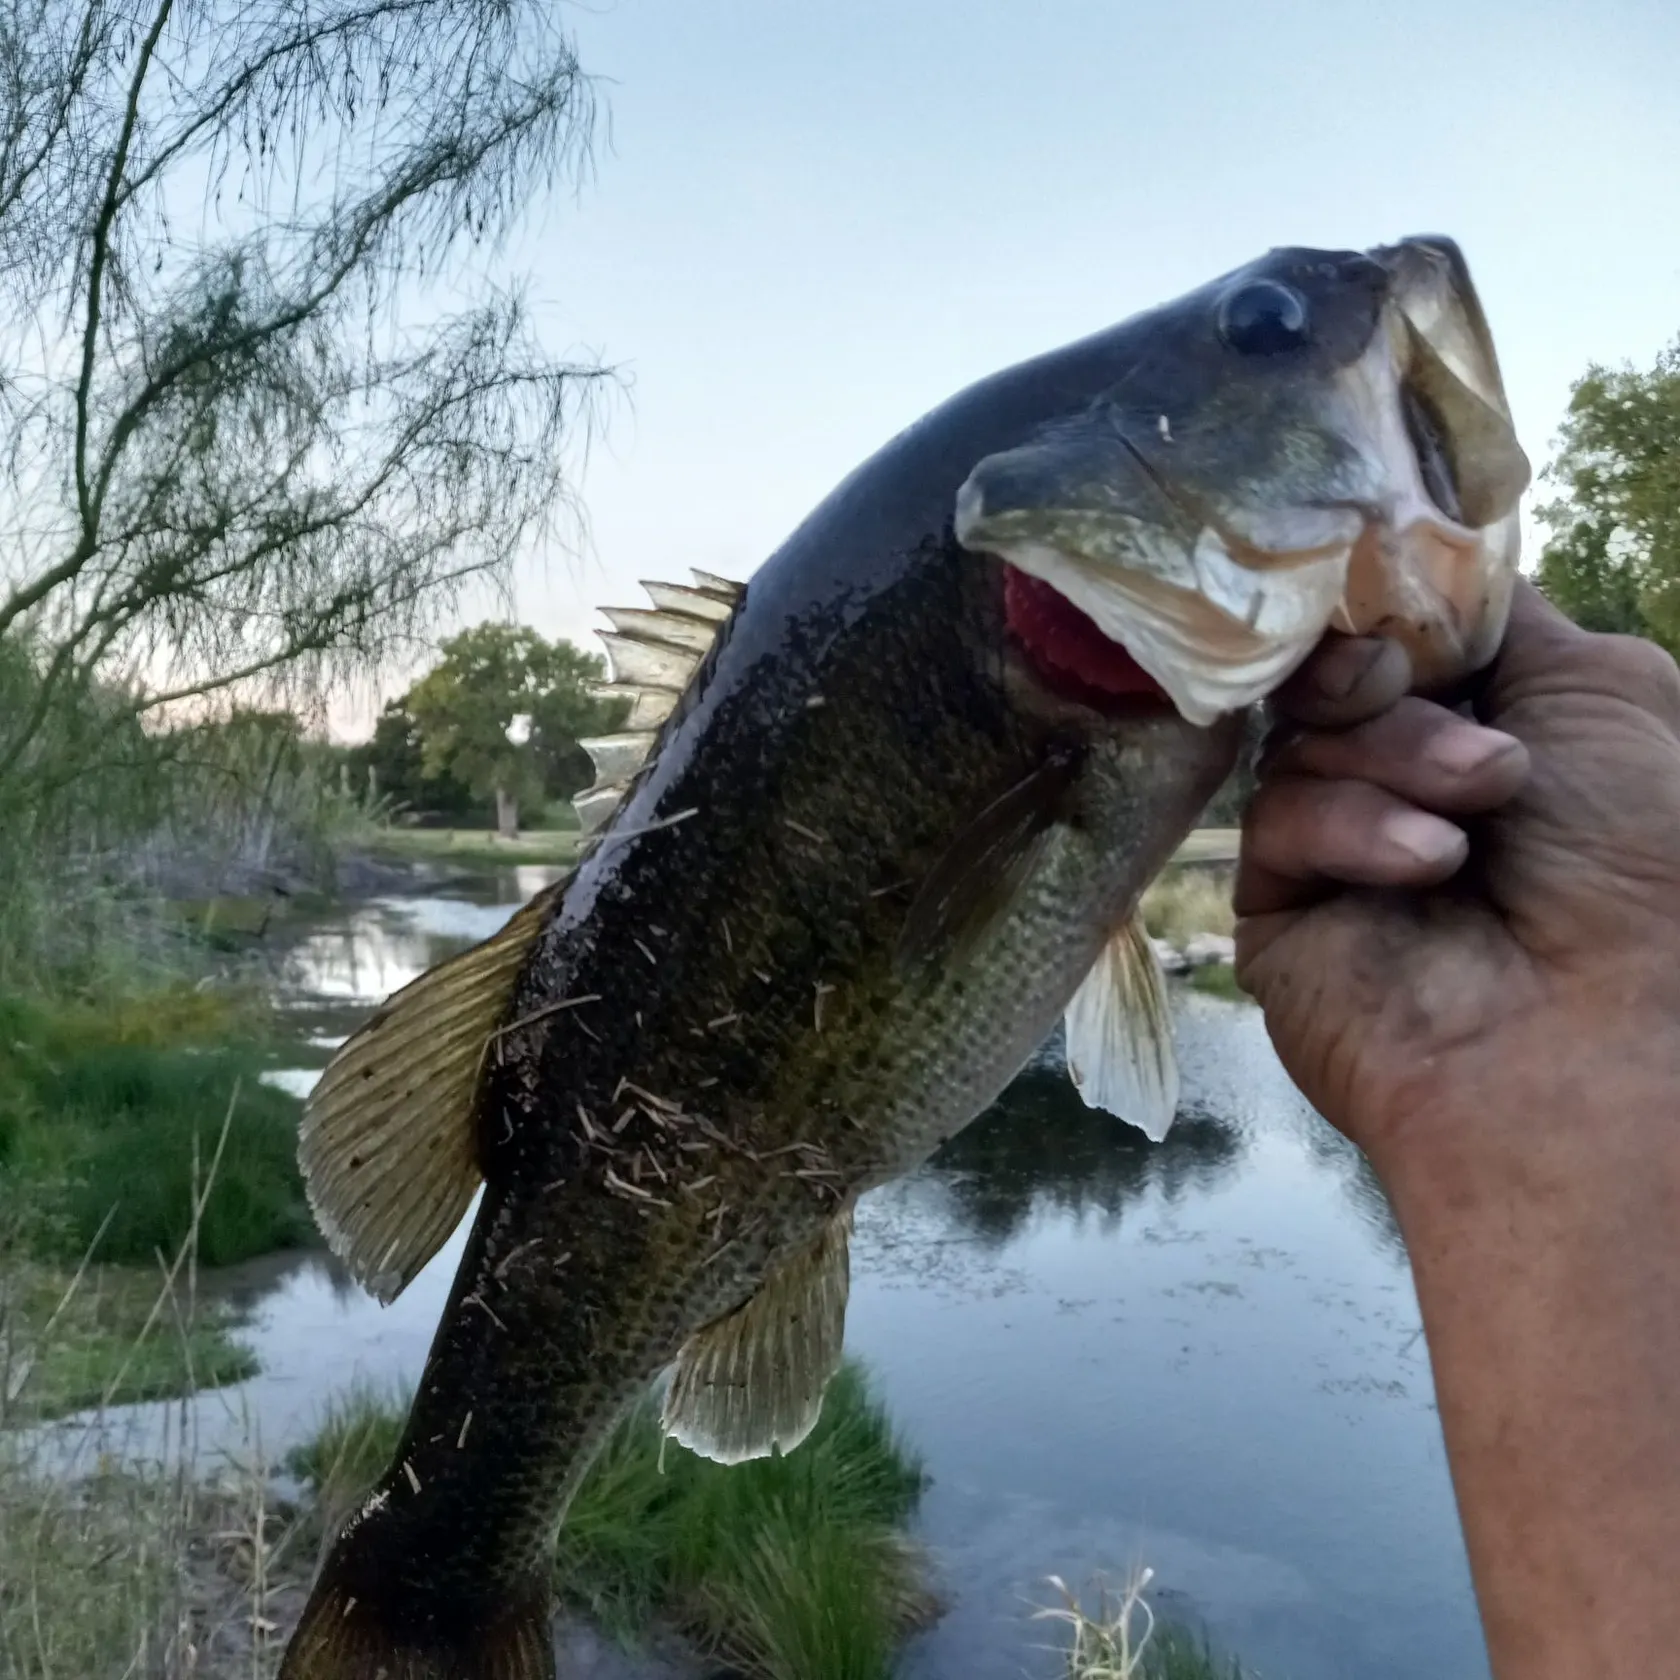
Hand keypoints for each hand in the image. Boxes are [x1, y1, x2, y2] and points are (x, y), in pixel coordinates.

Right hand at [1235, 577, 1679, 1175]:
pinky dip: (1351, 825)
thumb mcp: (1607, 687)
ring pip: (1304, 736)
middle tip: (1419, 689)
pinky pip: (1277, 817)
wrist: (1594, 1035)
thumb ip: (1499, 612)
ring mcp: (1340, 845)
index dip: (1390, 608)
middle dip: (1386, 675)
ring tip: (1474, 810)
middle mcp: (1407, 780)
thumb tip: (1411, 580)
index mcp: (1491, 726)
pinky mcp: (1280, 906)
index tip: (1404, 608)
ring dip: (1393, 754)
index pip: (1398, 633)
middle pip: (1336, 672)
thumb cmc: (1636, 857)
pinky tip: (1425, 866)